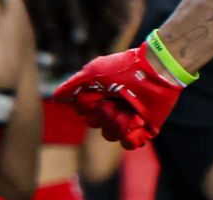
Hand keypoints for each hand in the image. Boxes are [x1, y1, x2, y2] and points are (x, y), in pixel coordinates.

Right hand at [50, 42, 183, 148]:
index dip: (88, 105)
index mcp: (101, 96)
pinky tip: (137, 121)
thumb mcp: (94, 71)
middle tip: (116, 99)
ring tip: (131, 109)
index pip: (83, 111)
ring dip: (118, 121)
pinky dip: (131, 136)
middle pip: (95, 124)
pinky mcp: (145, 127)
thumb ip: (73, 85)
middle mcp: (113, 108)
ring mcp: (129, 118)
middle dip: (103, 113)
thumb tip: (56, 98)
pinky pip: (129, 144)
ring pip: (109, 134)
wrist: (156, 70)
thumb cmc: (125, 67)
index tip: (99, 93)